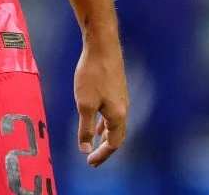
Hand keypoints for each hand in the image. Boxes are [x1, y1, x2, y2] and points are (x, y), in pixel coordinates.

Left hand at [75, 42, 127, 166]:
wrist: (102, 46)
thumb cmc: (92, 74)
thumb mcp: (85, 104)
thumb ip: (85, 128)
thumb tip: (85, 149)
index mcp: (117, 115)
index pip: (113, 143)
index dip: (102, 155)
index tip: (90, 163)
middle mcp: (123, 109)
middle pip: (117, 136)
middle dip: (105, 149)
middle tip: (93, 159)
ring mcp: (121, 98)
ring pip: (115, 124)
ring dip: (105, 136)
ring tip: (95, 145)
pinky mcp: (116, 89)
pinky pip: (112, 113)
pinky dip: (105, 123)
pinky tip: (97, 121)